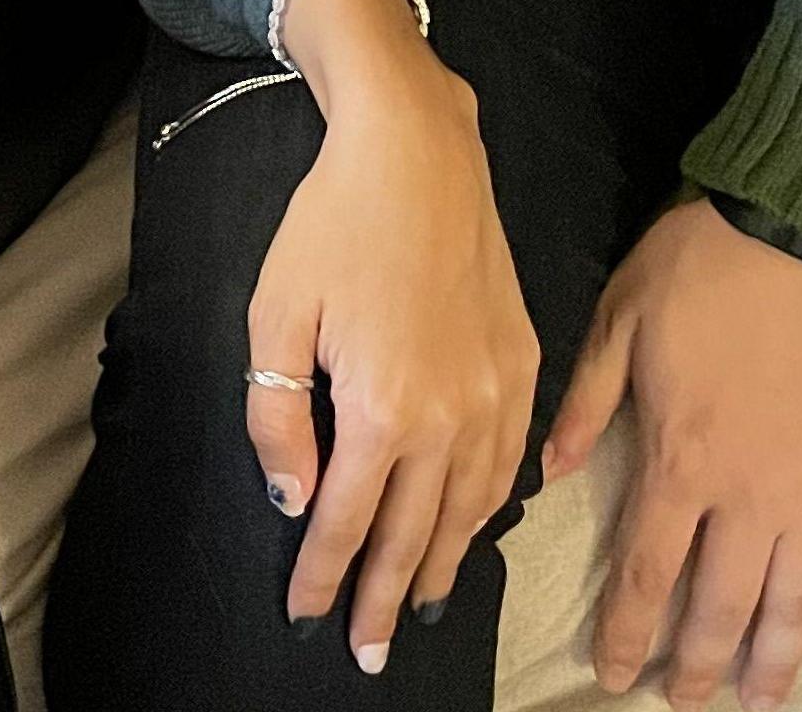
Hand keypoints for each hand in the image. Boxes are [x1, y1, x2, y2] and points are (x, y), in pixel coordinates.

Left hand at [251, 0, 538, 674]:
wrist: (417, 151)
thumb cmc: (332, 224)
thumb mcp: (276, 314)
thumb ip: (279, 416)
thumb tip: (295, 499)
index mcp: (384, 409)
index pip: (348, 520)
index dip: (324, 576)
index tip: (307, 618)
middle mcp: (451, 416)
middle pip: (414, 532)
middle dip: (383, 595)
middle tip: (366, 649)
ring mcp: (496, 393)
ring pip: (470, 508)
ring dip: (441, 563)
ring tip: (415, 605)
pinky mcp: (525, 364)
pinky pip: (509, 463)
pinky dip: (488, 508)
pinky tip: (471, 525)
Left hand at [544, 198, 801, 708]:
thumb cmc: (702, 266)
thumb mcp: (618, 320)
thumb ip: (586, 404)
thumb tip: (549, 473)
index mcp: (680, 460)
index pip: (646, 572)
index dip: (628, 632)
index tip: (615, 674)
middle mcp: (748, 497)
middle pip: (720, 607)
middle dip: (698, 666)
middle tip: (683, 701)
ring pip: (792, 606)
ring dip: (773, 664)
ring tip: (756, 702)